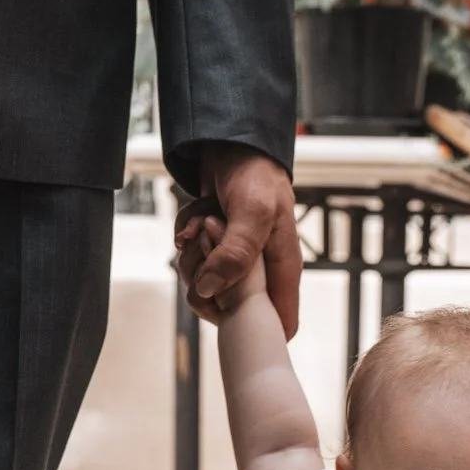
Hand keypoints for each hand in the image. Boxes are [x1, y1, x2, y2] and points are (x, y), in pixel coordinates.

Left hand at [184, 144, 300, 337]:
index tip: (224, 306)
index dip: (252, 327)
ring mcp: (234, 262)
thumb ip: (236, 255)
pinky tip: (198, 215)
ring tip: (203, 222)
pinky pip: (191, 260)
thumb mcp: (253, 212)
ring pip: (204, 284)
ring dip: (193, 254)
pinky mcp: (213, 248)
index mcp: (282, 270)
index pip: (281, 324)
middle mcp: (260, 272)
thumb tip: (210, 292)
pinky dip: (187, 237)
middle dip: (207, 281)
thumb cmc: (255, 174)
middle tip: (206, 245)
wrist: (232, 142)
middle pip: (229, 309)